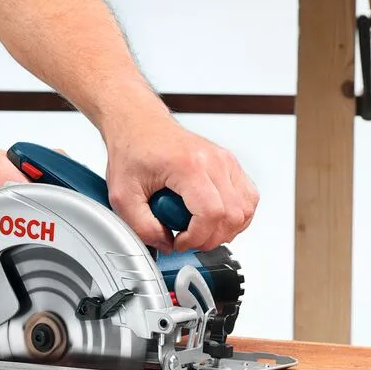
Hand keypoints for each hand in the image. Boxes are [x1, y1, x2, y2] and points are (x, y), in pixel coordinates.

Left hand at [103, 113, 258, 253]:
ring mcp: (226, 161)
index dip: (197, 237)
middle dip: (210, 239)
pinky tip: (213, 219)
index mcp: (188, 166)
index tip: (179, 241)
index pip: (211, 213)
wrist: (139, 124)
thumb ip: (142, 226)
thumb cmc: (133, 151)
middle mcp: (214, 161)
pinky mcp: (230, 164)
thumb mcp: (123, 196)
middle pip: (233, 215)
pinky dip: (235, 216)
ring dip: (226, 230)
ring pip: (246, 209)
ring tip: (200, 230)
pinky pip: (247, 198)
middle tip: (188, 239)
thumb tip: (165, 244)